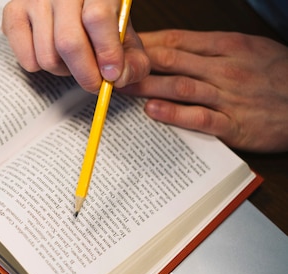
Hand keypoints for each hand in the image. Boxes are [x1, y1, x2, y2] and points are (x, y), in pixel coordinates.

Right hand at [1, 0, 149, 92]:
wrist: (70, 2)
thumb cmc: (99, 19)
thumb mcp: (124, 35)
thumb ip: (133, 60)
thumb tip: (118, 79)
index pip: (97, 17)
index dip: (106, 51)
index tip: (111, 75)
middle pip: (68, 42)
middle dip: (84, 73)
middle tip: (93, 84)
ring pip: (47, 56)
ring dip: (62, 70)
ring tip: (71, 60)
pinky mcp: (13, 12)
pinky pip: (26, 59)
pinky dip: (40, 67)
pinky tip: (49, 52)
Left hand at [120, 30, 287, 152]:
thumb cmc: (279, 75)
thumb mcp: (247, 49)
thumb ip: (209, 49)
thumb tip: (171, 48)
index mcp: (226, 47)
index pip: (176, 41)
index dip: (144, 44)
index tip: (120, 48)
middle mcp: (224, 69)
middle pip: (171, 62)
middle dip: (135, 65)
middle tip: (108, 70)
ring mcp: (228, 96)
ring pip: (179, 87)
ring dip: (146, 88)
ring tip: (120, 89)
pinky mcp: (235, 124)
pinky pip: (200, 118)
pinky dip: (174, 115)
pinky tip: (153, 112)